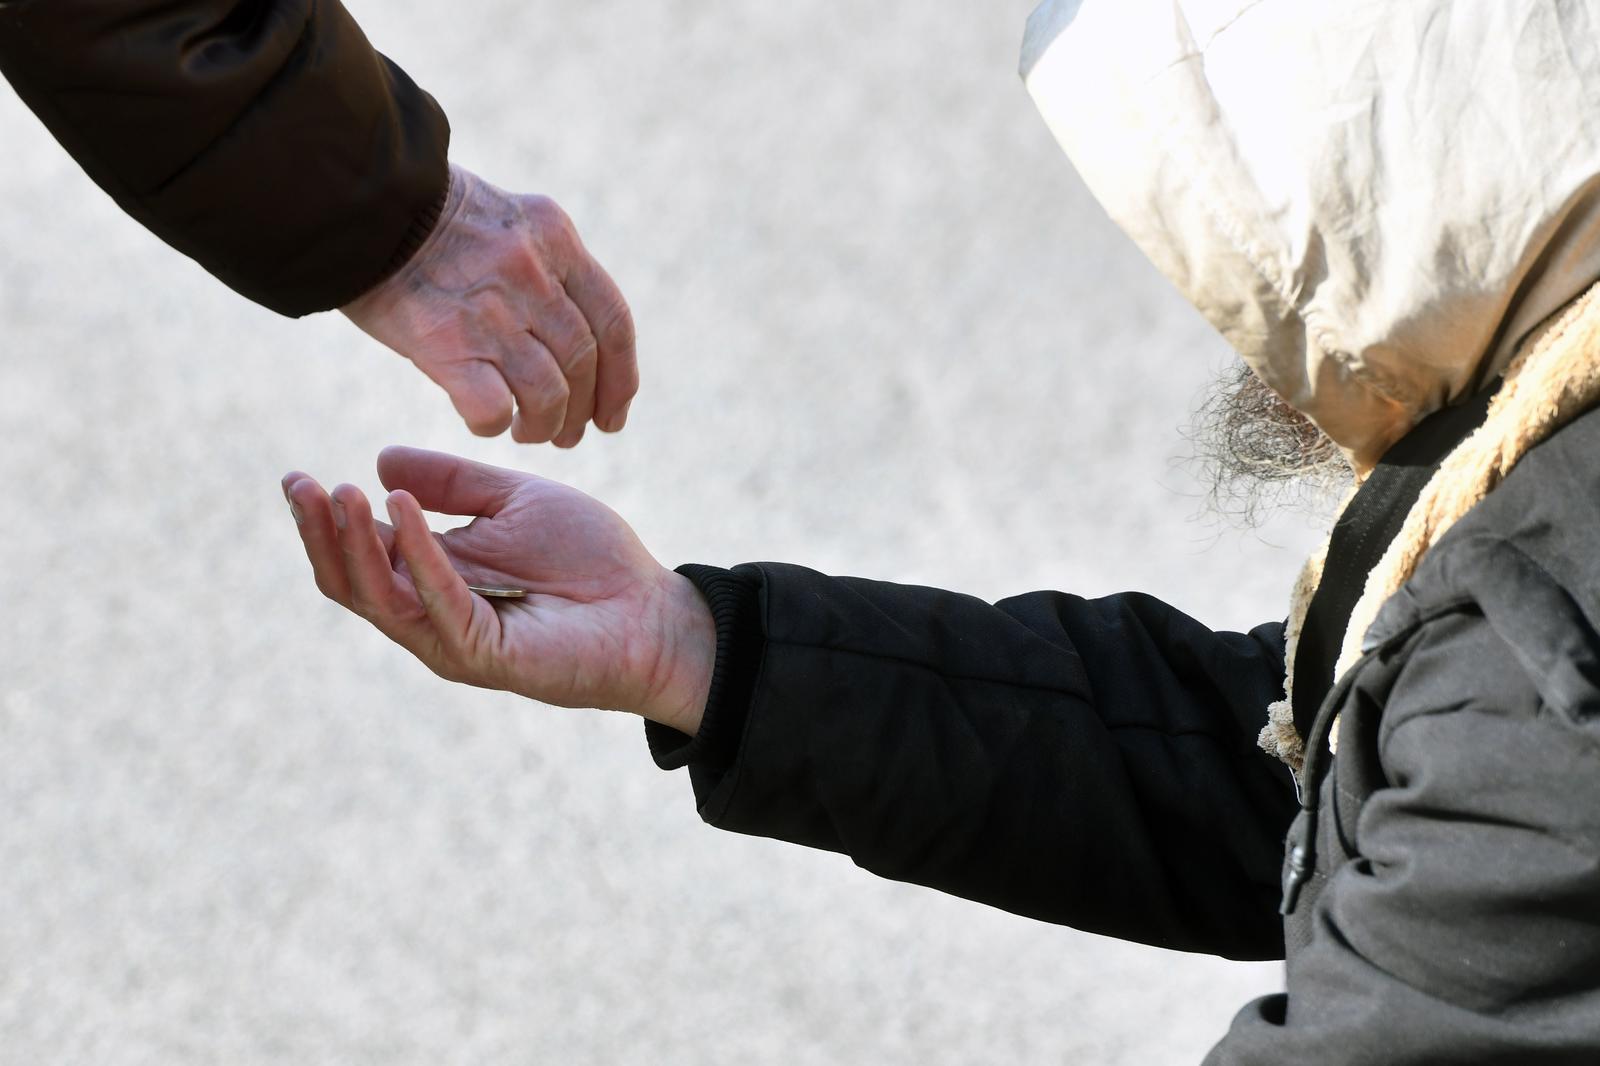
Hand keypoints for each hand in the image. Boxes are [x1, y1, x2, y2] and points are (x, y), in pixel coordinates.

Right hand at [282, 447, 712, 732]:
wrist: (652, 610)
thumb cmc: (592, 561)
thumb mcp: (516, 501)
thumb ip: (454, 484)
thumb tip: (381, 461)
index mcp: (434, 577)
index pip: (361, 552)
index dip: (326, 517)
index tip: (298, 475)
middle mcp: (432, 614)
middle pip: (352, 581)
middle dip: (321, 533)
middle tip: (300, 484)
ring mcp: (453, 639)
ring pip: (379, 597)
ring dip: (354, 543)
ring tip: (340, 491)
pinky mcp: (483, 653)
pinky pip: (436, 600)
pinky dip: (416, 553)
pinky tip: (400, 508)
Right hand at [341, 165, 638, 446]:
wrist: (354, 201)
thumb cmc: (421, 217)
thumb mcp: (504, 219)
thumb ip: (544, 266)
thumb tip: (573, 331)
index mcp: (555, 237)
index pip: (613, 322)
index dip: (621, 380)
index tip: (612, 417)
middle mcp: (532, 272)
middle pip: (583, 363)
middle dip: (582, 411)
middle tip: (567, 435)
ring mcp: (491, 308)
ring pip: (548, 394)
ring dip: (543, 426)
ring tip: (529, 433)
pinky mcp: (445, 343)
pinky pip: (493, 407)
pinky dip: (495, 425)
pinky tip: (484, 422)